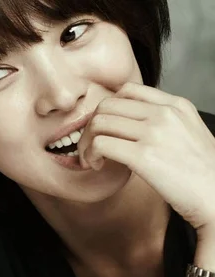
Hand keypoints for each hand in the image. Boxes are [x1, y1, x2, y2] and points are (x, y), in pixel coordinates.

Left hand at [77, 82, 214, 231]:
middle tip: (91, 146)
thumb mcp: (188, 133)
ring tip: (91, 158)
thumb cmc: (201, 174)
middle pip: (107, 105)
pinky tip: (97, 166)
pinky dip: (90, 154)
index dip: (107, 109)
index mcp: (177, 105)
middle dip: (91, 125)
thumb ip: (164, 122)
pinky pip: (100, 144)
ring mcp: (155, 133)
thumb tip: (129, 123)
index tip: (105, 129)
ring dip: (86, 141)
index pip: (128, 90)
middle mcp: (165, 114)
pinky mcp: (144, 156)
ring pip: (98, 122)